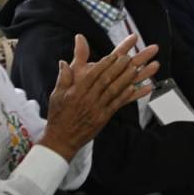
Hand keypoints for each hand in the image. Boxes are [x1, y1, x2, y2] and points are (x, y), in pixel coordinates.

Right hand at [41, 34, 159, 160]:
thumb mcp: (57, 94)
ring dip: (126, 79)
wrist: (61, 139)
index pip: (93, 75)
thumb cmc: (59, 115)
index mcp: (77, 92)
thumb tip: (63, 61)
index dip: (105, 64)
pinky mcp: (103, 117)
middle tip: (129, 57)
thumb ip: (64, 77)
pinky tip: (135, 87)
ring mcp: (97, 109)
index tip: (114, 55)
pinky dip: (126, 95)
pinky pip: (117, 105)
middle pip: (106, 80)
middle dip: (118, 68)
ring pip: (113, 91)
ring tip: (136, 68)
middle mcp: (88, 99)